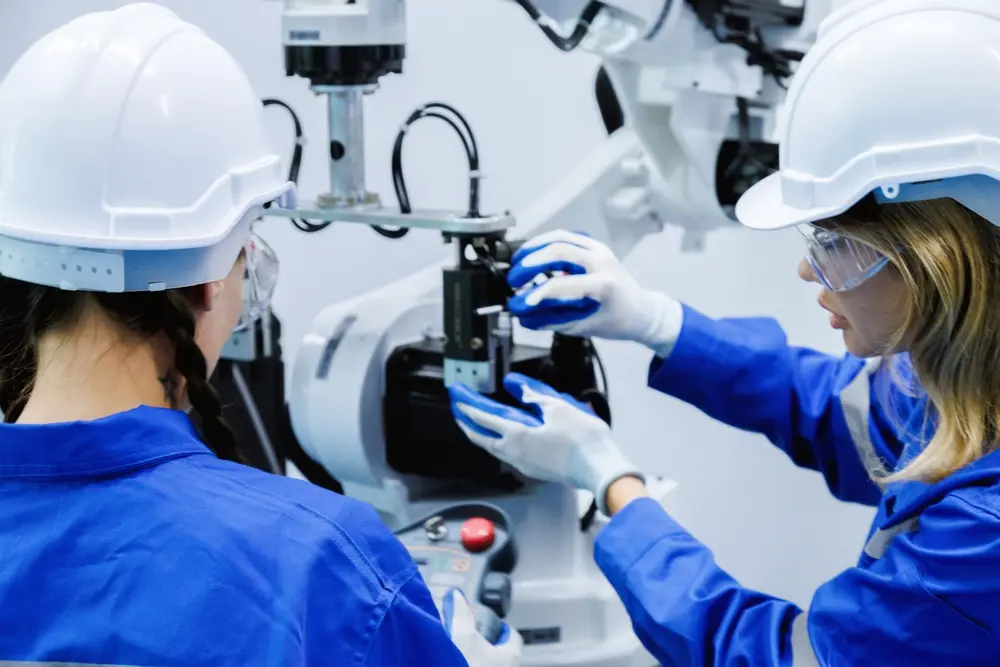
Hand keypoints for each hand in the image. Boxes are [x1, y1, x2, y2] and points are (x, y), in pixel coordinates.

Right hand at [442, 589, 521, 666]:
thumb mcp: (462, 636)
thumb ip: (460, 614)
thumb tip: (457, 595)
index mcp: (511, 655)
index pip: (513, 636)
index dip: (502, 629)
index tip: (490, 625)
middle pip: (504, 654)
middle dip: (489, 647)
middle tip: (472, 640)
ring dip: (483, 662)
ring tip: (463, 656)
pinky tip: (461, 665)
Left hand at [449, 372, 643, 514]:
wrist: (599, 469)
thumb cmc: (582, 439)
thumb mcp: (558, 407)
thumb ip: (533, 395)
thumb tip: (514, 384)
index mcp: (516, 435)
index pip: (483, 417)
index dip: (467, 404)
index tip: (456, 393)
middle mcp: (514, 452)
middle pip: (480, 436)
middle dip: (466, 422)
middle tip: (457, 409)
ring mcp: (523, 464)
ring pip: (492, 447)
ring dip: (479, 434)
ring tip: (473, 424)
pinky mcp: (534, 469)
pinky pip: (506, 454)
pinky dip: (496, 442)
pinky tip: (501, 438)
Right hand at [507, 230, 681, 355]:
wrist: (640, 310)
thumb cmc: (615, 321)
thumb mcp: (582, 326)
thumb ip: (551, 319)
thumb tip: (523, 314)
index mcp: (604, 286)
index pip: (564, 285)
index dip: (538, 293)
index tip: (521, 302)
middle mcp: (602, 262)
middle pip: (560, 250)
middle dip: (531, 263)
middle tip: (514, 279)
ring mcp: (599, 250)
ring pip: (560, 236)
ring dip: (534, 247)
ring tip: (517, 262)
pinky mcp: (594, 246)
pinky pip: (565, 236)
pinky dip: (545, 243)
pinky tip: (532, 254)